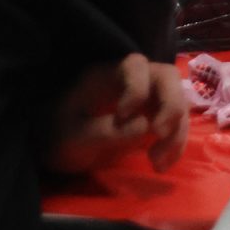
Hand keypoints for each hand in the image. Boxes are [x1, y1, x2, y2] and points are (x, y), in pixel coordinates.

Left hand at [45, 53, 188, 175]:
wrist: (53, 148)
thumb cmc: (57, 135)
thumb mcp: (72, 136)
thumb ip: (104, 130)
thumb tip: (145, 126)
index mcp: (107, 75)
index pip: (136, 65)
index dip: (138, 88)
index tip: (123, 116)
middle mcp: (131, 82)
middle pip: (167, 77)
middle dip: (171, 105)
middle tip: (159, 134)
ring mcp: (144, 100)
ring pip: (177, 101)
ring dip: (176, 131)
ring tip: (156, 162)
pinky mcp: (150, 120)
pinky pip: (174, 124)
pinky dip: (174, 144)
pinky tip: (161, 164)